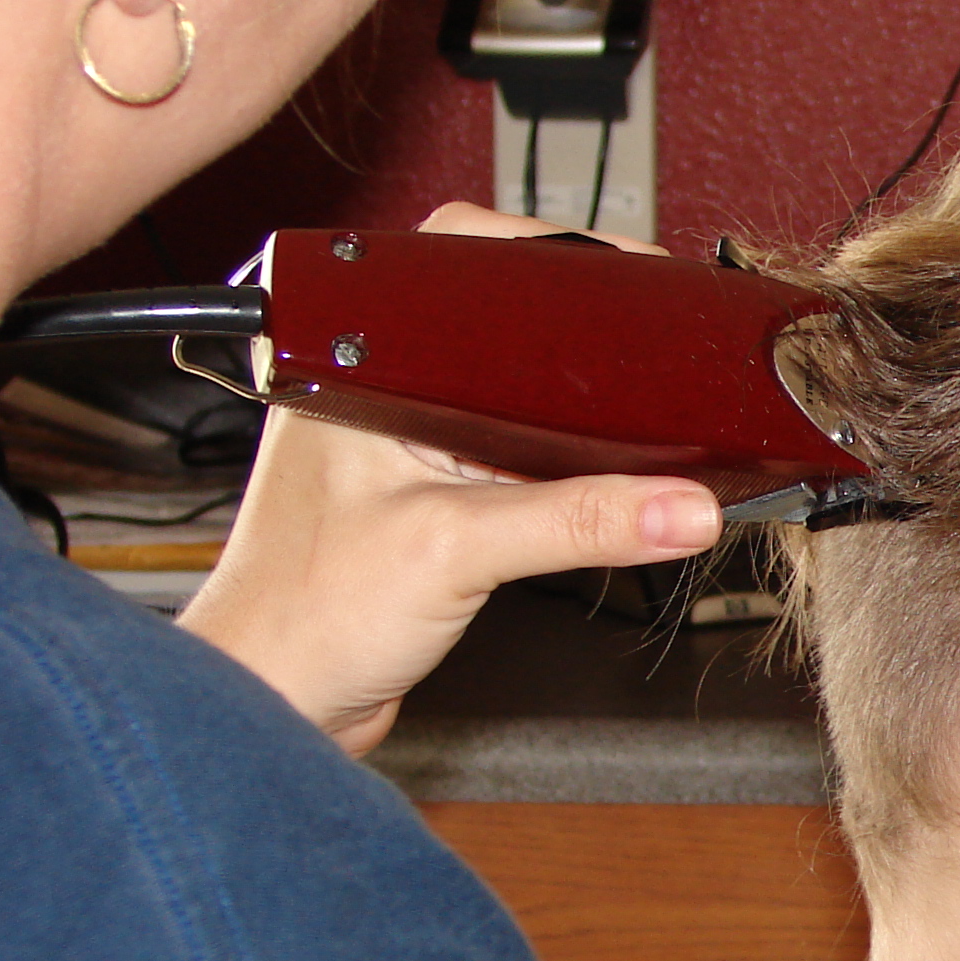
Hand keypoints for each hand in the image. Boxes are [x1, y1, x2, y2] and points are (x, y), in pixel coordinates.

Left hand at [176, 203, 723, 754]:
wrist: (275, 703)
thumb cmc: (305, 617)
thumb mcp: (456, 550)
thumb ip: (578, 523)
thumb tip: (685, 506)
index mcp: (358, 362)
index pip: (467, 259)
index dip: (557, 257)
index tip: (637, 280)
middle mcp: (382, 389)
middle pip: (509, 323)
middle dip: (585, 338)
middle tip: (653, 355)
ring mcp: (407, 440)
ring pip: (520, 392)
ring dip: (576, 409)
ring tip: (633, 420)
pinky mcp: (432, 493)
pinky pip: (519, 453)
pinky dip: (565, 461)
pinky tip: (598, 479)